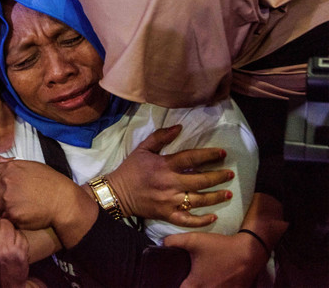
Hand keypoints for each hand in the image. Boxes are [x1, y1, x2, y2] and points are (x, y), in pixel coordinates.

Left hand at [0, 159, 96, 248]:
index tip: (5, 186)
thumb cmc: (51, 183)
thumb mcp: (33, 166)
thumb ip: (12, 163)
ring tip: (20, 207)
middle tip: (14, 199)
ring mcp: (7, 198)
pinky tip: (23, 214)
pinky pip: (4, 217)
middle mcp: (6, 181)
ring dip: (4, 208)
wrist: (63, 201)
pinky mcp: (12, 214)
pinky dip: (11, 218)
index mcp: (11, 168)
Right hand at [105, 125, 233, 226]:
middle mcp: (170, 183)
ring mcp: (169, 201)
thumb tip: (179, 127)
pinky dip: (201, 220)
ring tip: (229, 193)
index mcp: (164, 165)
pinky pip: (187, 220)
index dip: (209, 155)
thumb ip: (161, 137)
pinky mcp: (167, 214)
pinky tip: (213, 217)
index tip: (222, 153)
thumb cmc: (131, 169)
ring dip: (216, 197)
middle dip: (218, 177)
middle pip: (200, 180)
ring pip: (198, 200)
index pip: (191, 158)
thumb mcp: (143, 149)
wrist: (117, 193)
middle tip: (230, 174)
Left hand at [163, 231, 268, 287]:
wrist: (248, 252)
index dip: (174, 285)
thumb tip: (161, 244)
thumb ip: (174, 241)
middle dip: (189, 287)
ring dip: (204, 287)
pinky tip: (215, 282)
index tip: (175, 281)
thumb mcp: (194, 240)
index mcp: (196, 284)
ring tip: (201, 280)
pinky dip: (217, 287)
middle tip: (186, 280)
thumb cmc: (220, 247)